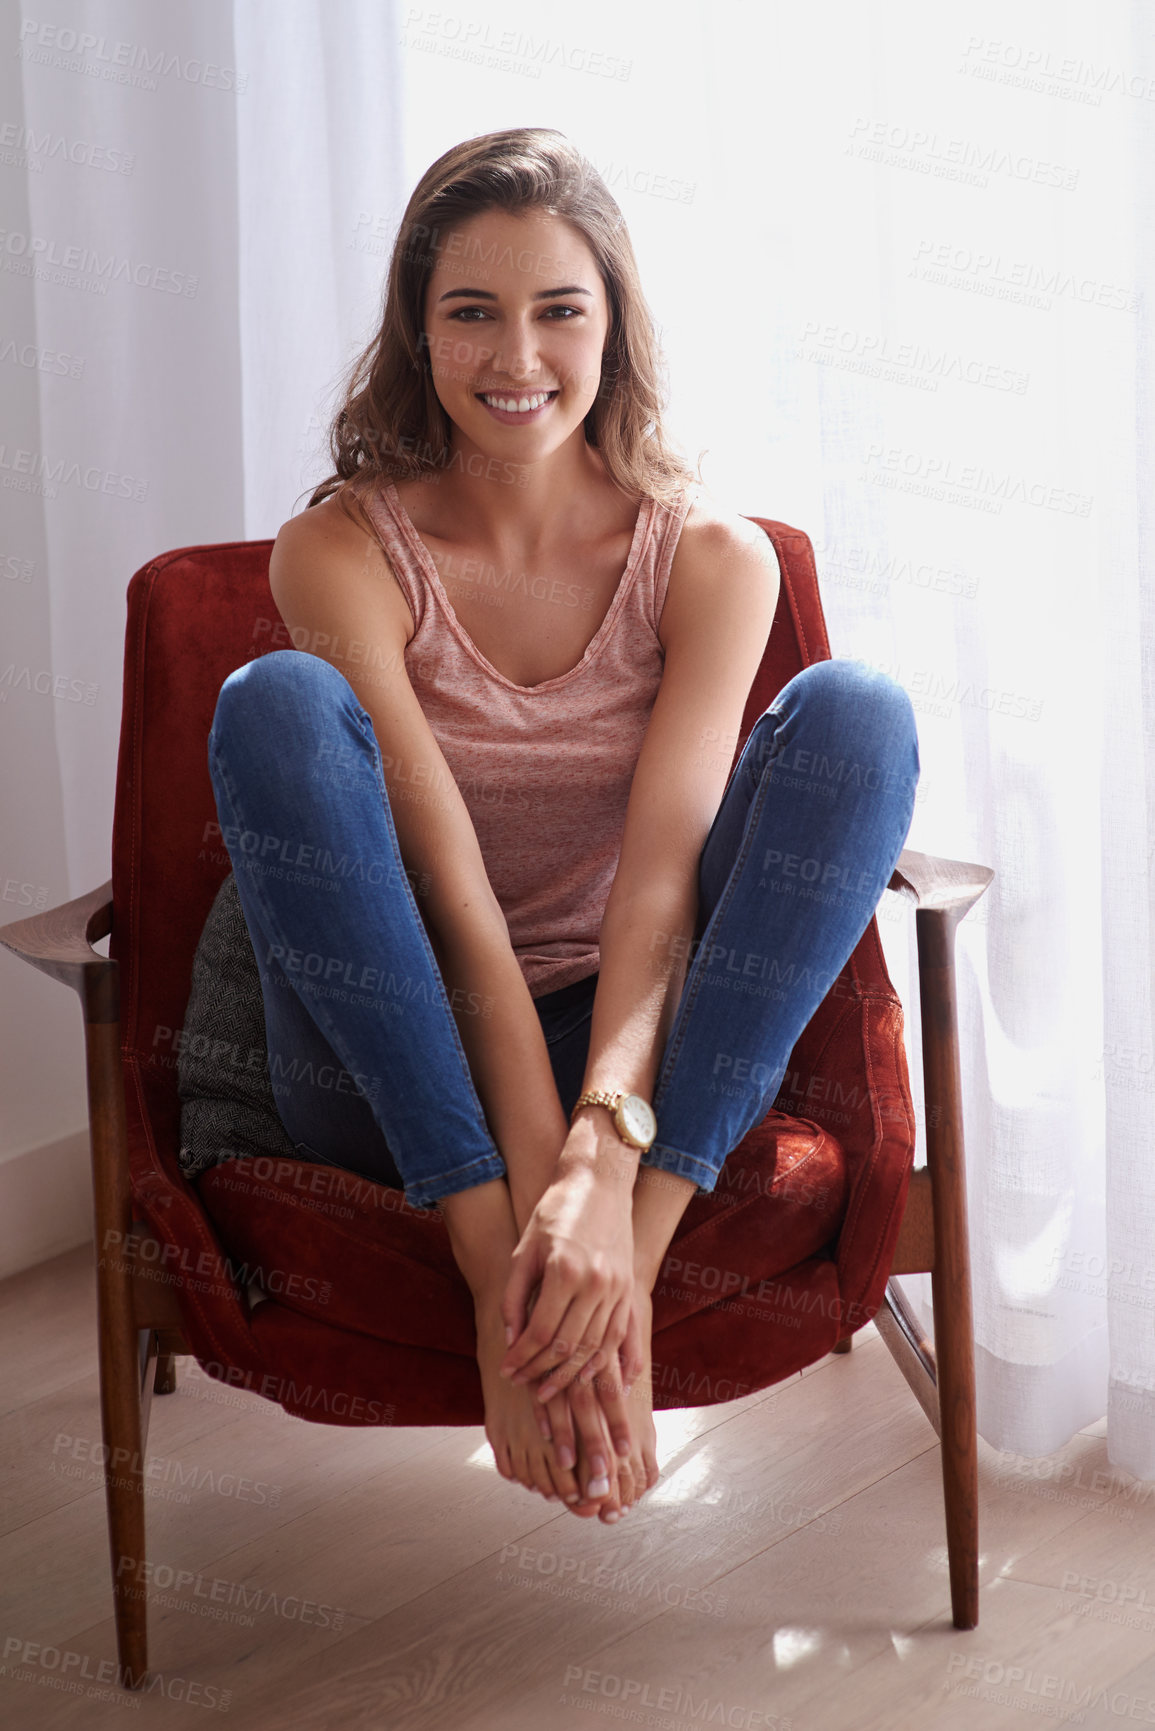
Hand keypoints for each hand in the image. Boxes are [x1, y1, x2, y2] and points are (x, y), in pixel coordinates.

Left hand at [499, 1132, 636, 1398]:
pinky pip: (617, 1337)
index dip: (522, 1359)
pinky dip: (601, 1362)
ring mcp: (617, 1288)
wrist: (599, 1182)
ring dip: (570, 1375)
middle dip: (542, 1373)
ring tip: (549, 1389)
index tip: (507, 1372)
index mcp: (564, 1271)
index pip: (540, 1333)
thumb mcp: (525, 1251)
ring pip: (595, 1348)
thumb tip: (513, 1342)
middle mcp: (595, 1283)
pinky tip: (585, 1375)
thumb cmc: (554, 1211)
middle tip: (524, 1386)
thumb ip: (515, 1298)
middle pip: (567, 1347)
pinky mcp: (629, 1289)